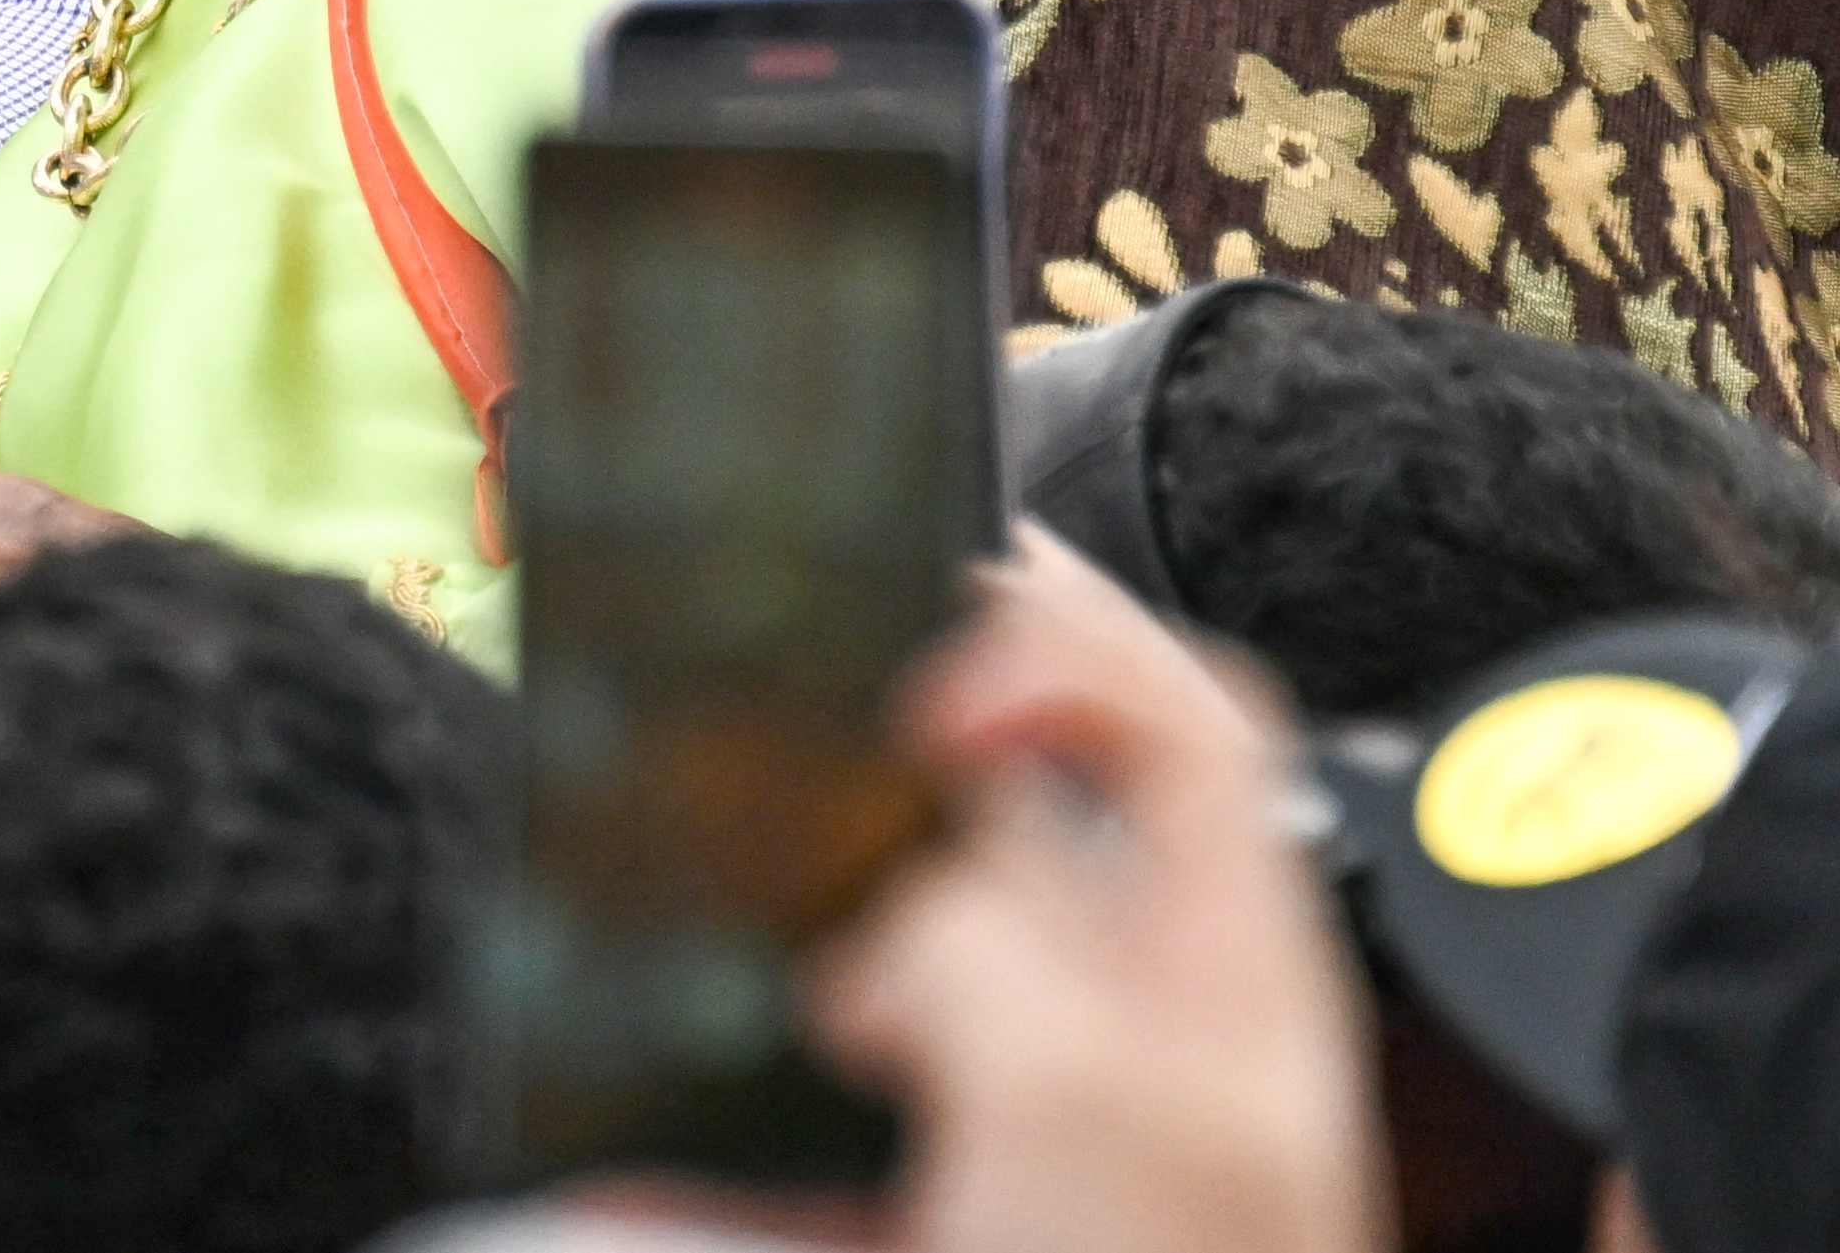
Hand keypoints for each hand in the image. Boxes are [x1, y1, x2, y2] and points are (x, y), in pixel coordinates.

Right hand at [637, 534, 1388, 1252]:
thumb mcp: (1085, 1102)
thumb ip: (978, 947)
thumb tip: (883, 931)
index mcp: (1224, 984)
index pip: (1180, 716)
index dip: (1052, 647)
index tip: (916, 694)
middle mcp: (1139, 1049)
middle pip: (1011, 835)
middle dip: (873, 786)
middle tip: (758, 749)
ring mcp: (1034, 1155)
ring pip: (887, 989)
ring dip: (773, 958)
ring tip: (670, 926)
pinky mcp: (937, 1242)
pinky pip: (795, 1178)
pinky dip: (697, 1178)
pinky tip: (614, 1185)